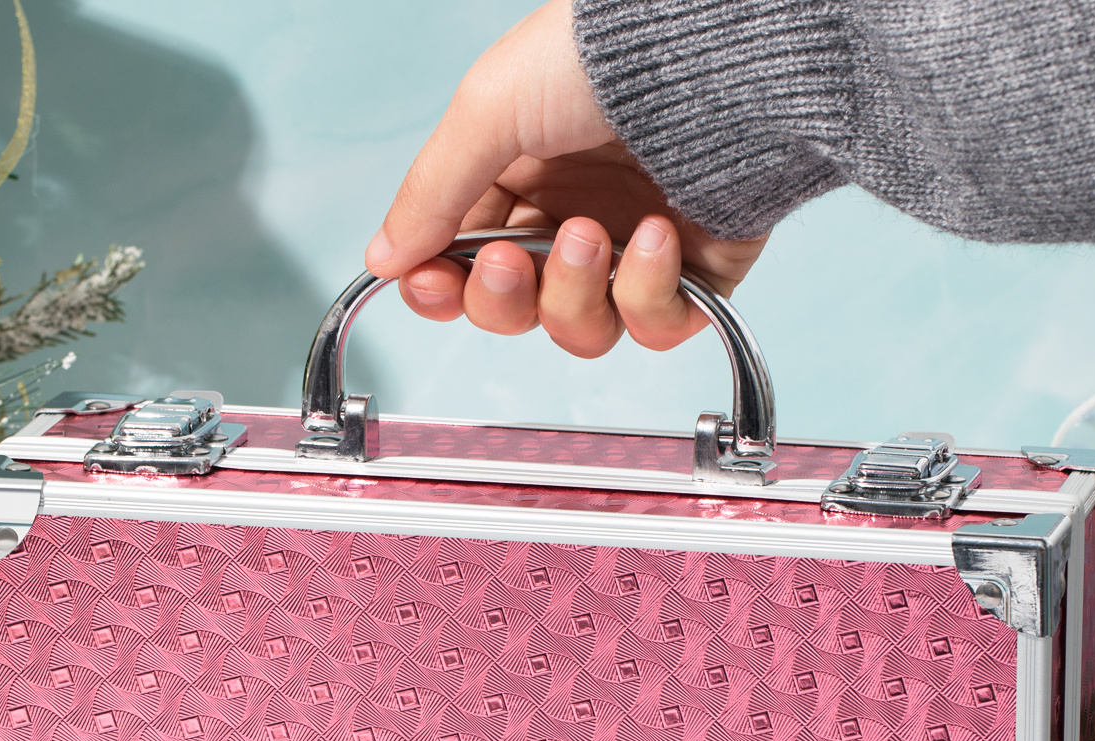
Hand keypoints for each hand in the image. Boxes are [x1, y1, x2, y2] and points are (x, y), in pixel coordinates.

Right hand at [365, 0, 767, 357]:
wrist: (712, 54)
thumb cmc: (602, 58)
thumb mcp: (489, 110)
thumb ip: (431, 193)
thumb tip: (382, 257)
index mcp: (517, 182)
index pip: (462, 267)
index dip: (443, 290)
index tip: (431, 283)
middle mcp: (571, 221)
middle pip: (515, 312)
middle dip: (504, 298)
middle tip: (514, 258)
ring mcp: (631, 253)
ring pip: (581, 332)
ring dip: (575, 293)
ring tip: (593, 232)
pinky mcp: (694, 274)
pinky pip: (655, 326)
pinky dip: (648, 293)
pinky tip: (656, 235)